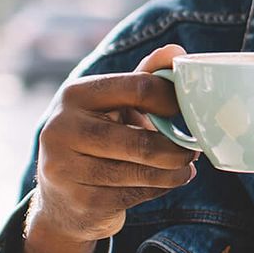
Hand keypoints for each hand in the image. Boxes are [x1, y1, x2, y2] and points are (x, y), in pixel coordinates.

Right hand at [10, 45, 196, 252]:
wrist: (60, 200)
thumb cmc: (97, 141)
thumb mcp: (113, 105)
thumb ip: (144, 78)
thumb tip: (176, 51)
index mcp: (75, 94)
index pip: (138, 88)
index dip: (171, 100)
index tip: (187, 111)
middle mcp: (63, 128)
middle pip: (141, 141)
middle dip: (176, 148)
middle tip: (193, 150)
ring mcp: (67, 168)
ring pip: (141, 172)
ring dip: (174, 172)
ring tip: (186, 168)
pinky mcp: (80, 200)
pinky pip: (135, 194)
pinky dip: (158, 189)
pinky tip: (165, 183)